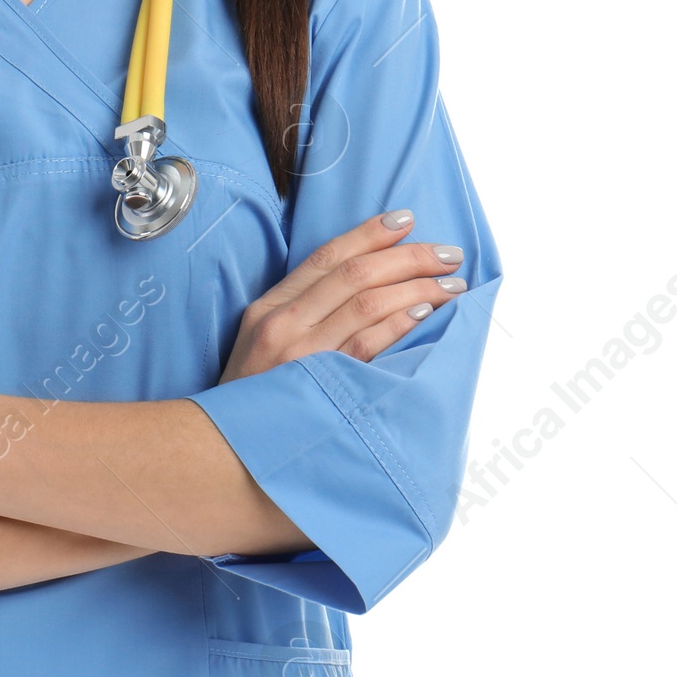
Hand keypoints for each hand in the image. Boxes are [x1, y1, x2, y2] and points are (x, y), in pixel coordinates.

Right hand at [218, 209, 464, 382]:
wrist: (224, 457)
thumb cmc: (252, 403)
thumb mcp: (260, 347)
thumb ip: (300, 317)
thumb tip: (360, 289)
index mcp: (269, 309)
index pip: (326, 257)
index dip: (369, 233)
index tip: (406, 219)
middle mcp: (283, 324)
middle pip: (354, 274)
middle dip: (407, 256)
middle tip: (449, 254)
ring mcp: (301, 354)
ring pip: (366, 302)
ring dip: (416, 286)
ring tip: (452, 283)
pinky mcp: (319, 386)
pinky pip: (367, 344)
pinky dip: (398, 322)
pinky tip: (425, 312)